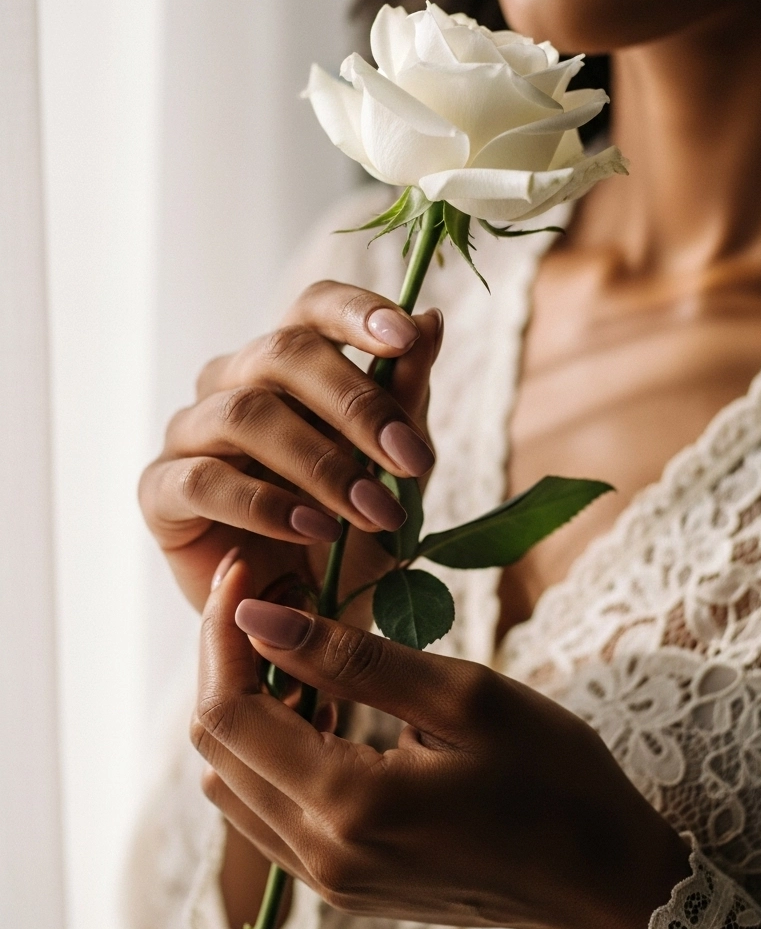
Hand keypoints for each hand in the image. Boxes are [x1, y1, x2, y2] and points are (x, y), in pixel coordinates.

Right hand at [139, 283, 441, 612]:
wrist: (306, 621)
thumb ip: (406, 398)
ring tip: (373, 512)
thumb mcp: (392, 471)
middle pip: (282, 352)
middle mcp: (231, 383)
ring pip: (245, 414)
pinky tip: (312, 530)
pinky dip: (265, 506)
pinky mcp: (159, 490)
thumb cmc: (350, 534)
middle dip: (356, 404)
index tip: (405, 338)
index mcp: (287, 363)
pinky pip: (203, 480)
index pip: (311, 306)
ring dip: (321, 464)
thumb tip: (432, 320)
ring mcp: (189, 432)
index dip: (355, 312)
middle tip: (410, 460)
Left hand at [193, 559, 690, 928]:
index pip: (228, 713)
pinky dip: (271, 754)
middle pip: (216, 748)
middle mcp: (320, 856)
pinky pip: (265, 814)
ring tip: (303, 655)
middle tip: (272, 600)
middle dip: (227, 663)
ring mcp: (327, 880)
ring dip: (247, 710)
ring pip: (232, 783)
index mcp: (349, 806)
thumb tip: (258, 615)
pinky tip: (323, 713)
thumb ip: (351, 657)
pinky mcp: (340, 886)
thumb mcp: (464, 697)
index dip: (220, 634)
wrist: (601, 882)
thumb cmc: (555, 780)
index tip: (245, 573)